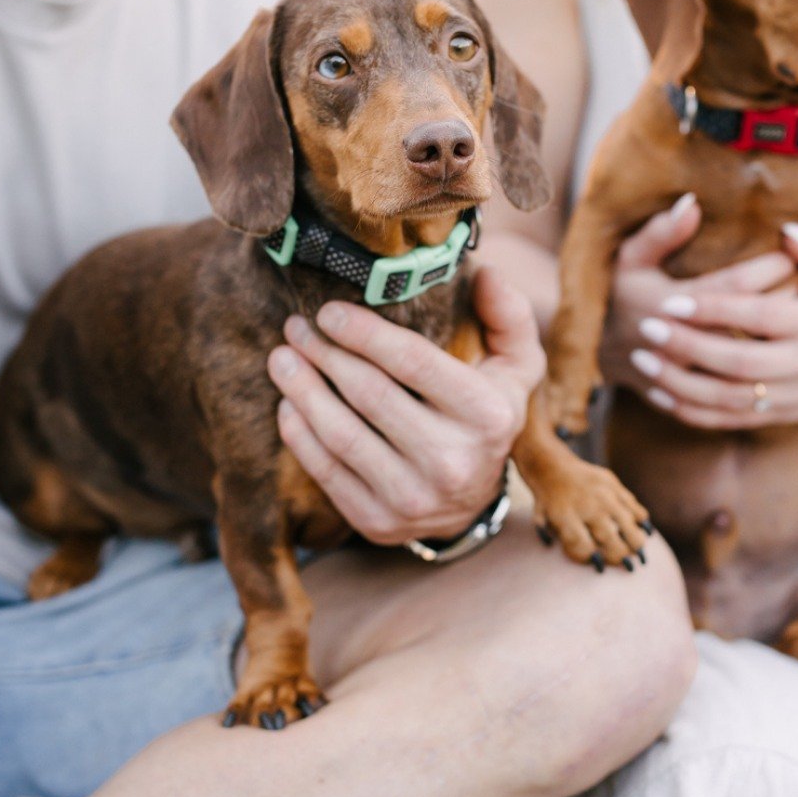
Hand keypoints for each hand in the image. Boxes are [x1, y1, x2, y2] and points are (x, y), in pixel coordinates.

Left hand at [267, 266, 542, 545]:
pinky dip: (299, 435)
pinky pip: (326, 472)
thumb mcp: (515, 365)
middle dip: (324, 354)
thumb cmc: (486, 414)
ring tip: (282, 358)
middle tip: (296, 326)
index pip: (413, 362)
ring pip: (340, 435)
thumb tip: (485, 274)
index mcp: (488, 415)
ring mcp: (414, 497)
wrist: (473, 503)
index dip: (364, 332)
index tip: (328, 311)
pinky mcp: (378, 523)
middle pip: (369, 395)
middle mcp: (453, 460)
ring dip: (301, 390)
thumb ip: (508, 315)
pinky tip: (287, 404)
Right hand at [599, 193, 796, 385]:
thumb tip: (692, 203)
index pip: (736, 286)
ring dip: (783, 339)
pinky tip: (782, 356)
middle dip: (786, 300)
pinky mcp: (698, 398)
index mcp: (672, 304)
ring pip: (754, 364)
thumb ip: (660, 233)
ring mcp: (692, 375)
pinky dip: (768, 374)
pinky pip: (743, 394)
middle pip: (753, 325)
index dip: (770, 267)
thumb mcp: (632, 259)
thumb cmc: (624, 296)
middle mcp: (684, 343)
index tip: (789, 254)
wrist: (604, 352)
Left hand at [622, 216, 797, 428]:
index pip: (759, 315)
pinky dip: (692, 411)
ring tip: (642, 361)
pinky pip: (730, 420)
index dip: (714, 309)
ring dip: (681, 383)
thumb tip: (787, 230)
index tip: (671, 301)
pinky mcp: (778, 417)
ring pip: (730, 397)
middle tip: (647, 328)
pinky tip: (658, 393)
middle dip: (689, 346)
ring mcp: (793, 397)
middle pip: (740, 361)